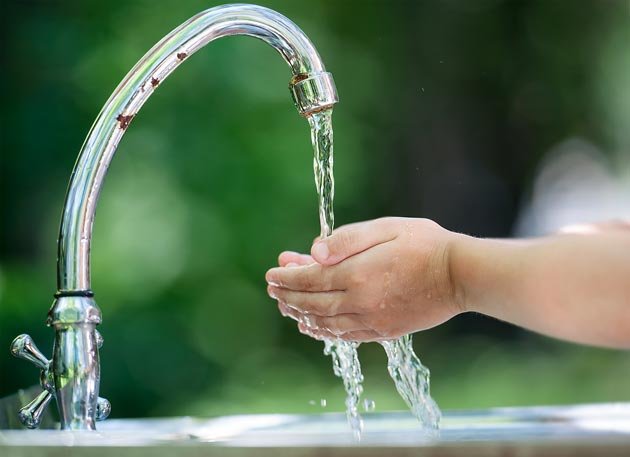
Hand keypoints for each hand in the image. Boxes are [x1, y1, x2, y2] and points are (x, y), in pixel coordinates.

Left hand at [266, 217, 464, 341]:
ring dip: (300, 314)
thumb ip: (346, 240)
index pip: (310, 278)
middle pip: (312, 302)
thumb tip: (313, 252)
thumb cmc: (425, 244)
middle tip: (272, 287)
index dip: (288, 276)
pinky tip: (312, 326)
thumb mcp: (386, 228)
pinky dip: (323, 331)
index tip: (272, 271)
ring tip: (285, 305)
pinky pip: (345, 336)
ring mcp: (372, 320)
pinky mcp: (384, 331)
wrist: (460, 275)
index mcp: (357, 274)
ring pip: (324, 323)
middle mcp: (360, 302)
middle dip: (287, 295)